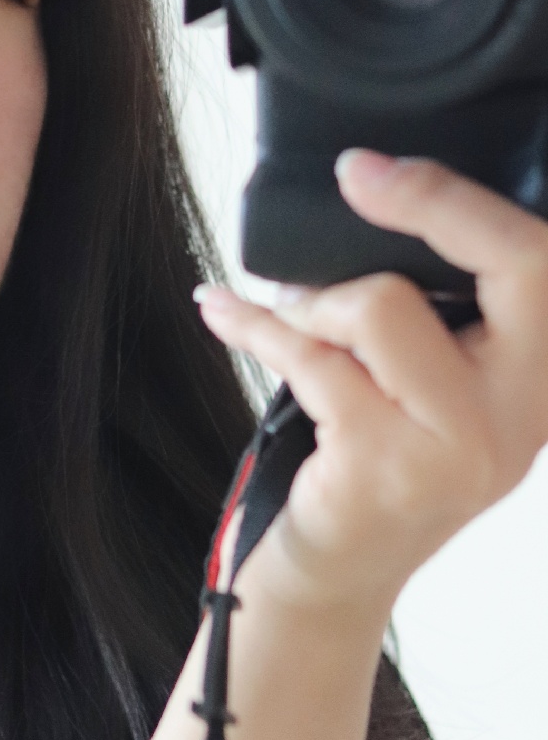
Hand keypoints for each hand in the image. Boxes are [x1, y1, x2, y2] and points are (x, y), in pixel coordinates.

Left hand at [196, 149, 547, 614]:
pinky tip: (224, 313)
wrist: (334, 575)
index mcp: (544, 379)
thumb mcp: (432, 382)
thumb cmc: (375, 457)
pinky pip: (311, 359)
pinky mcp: (386, 468)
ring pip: (383, 306)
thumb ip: (439, 310)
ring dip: (315, 304)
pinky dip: (257, 328)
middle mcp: (526, 416)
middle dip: (427, 203)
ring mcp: (461, 448)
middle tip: (356, 175)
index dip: (464, 199)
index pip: (544, 262)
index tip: (380, 164)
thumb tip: (376, 190)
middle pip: (511, 264)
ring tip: (289, 321)